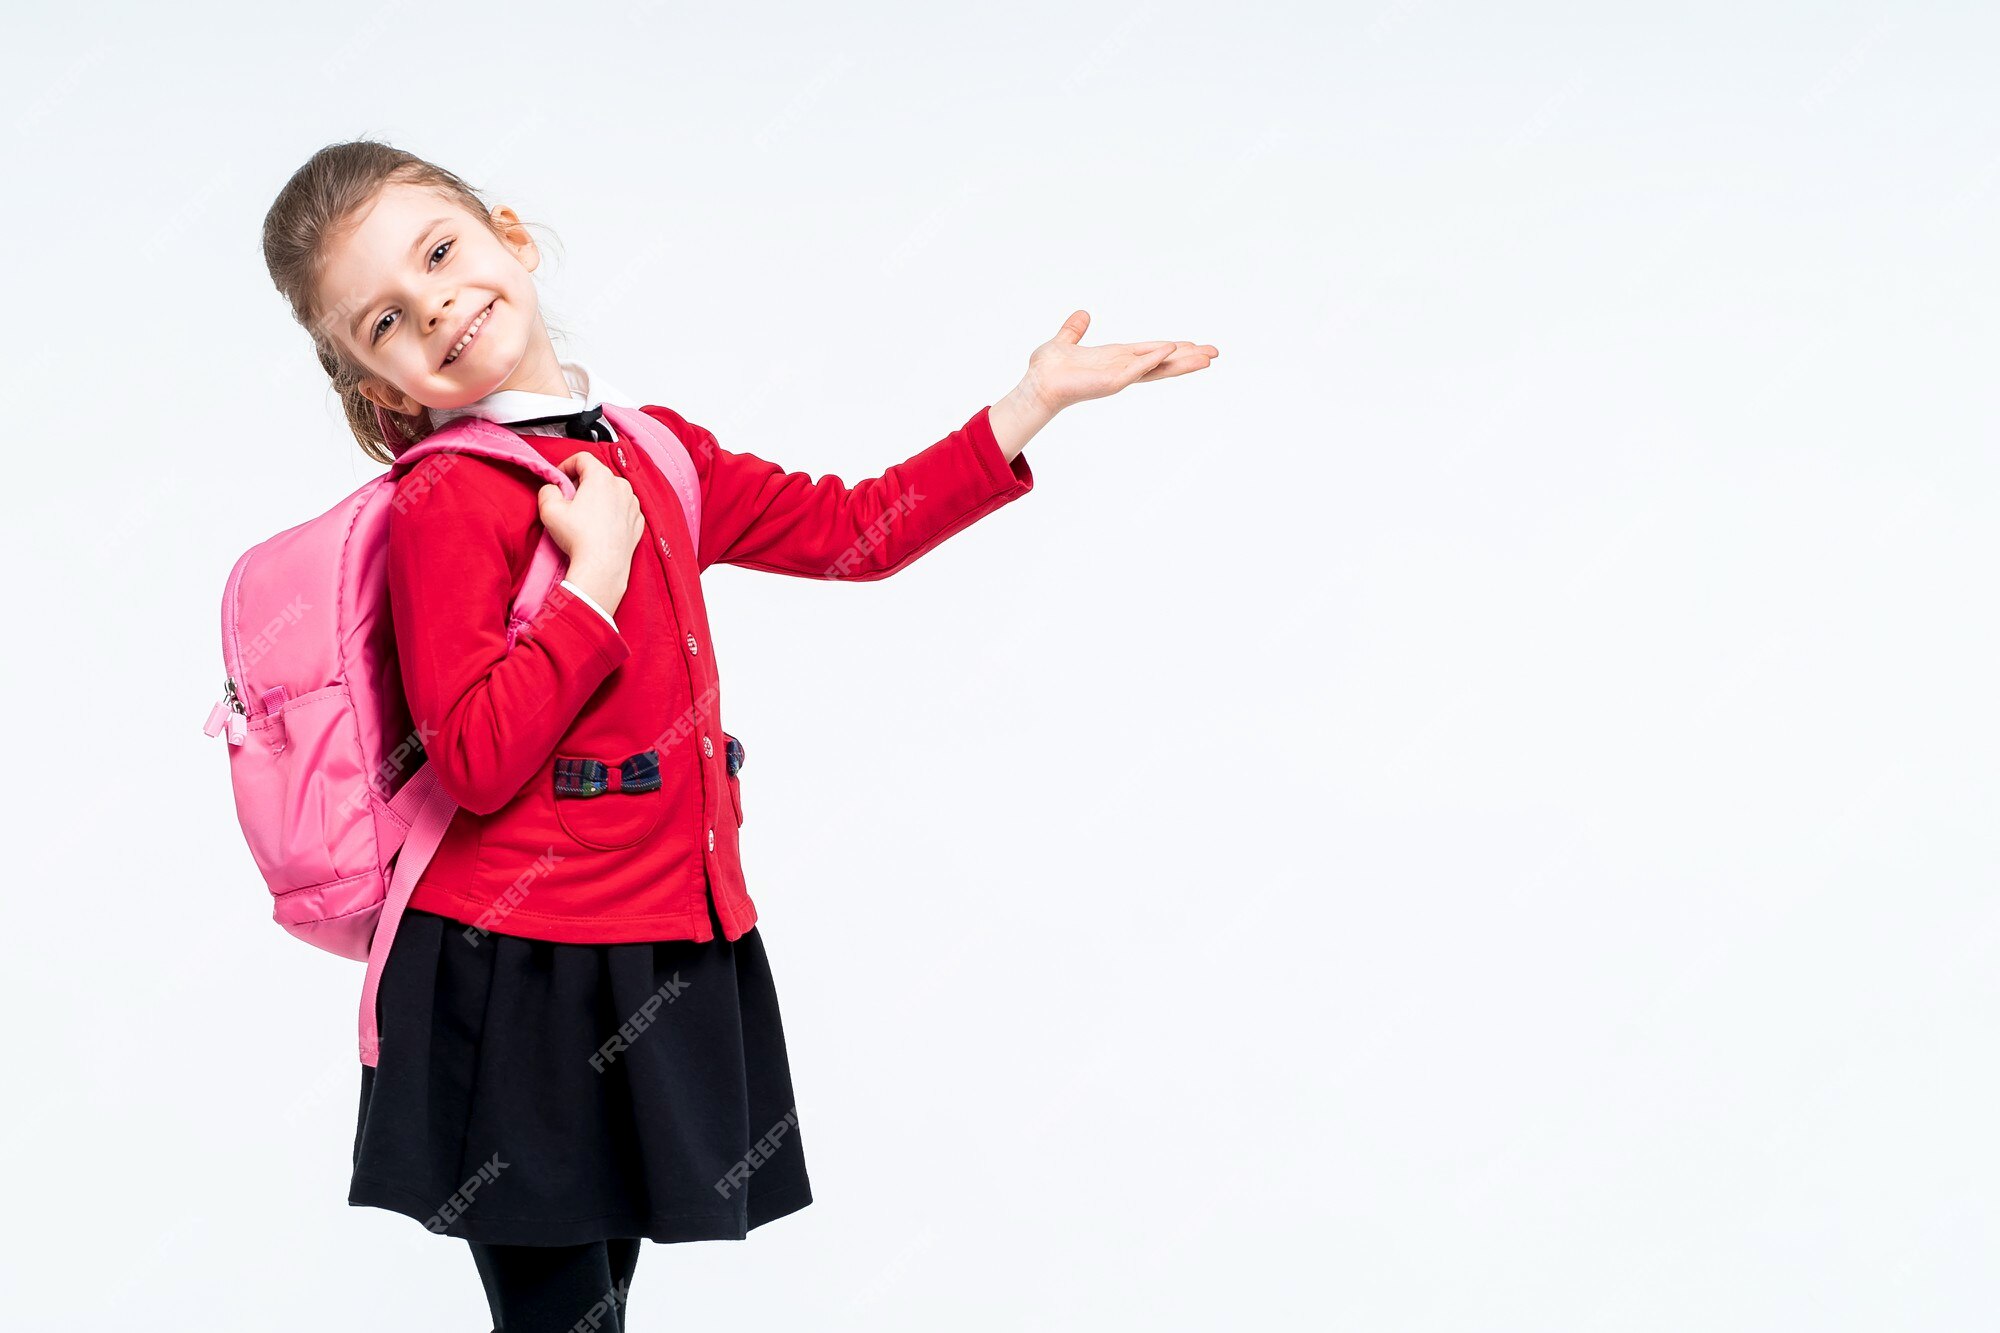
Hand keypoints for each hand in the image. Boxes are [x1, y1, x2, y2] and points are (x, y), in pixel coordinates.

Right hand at [537, 452, 643, 615]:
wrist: (602, 566)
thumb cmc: (579, 538)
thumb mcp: (549, 509)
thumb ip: (547, 489)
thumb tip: (553, 488)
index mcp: (601, 477)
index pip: (582, 458)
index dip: (566, 465)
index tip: (560, 479)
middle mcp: (621, 486)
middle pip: (598, 474)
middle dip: (582, 483)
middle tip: (569, 500)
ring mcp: (633, 503)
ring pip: (611, 491)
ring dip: (597, 497)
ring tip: (584, 516)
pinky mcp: (637, 520)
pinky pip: (622, 508)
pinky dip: (611, 512)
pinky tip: (599, 526)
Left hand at [1023, 309, 1217, 412]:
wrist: (1037, 384)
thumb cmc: (1048, 369)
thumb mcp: (1065, 341)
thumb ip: (1075, 330)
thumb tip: (1082, 315)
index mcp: (1115, 358)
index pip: (1150, 352)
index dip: (1172, 348)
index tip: (1193, 345)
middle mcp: (1121, 368)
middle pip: (1162, 362)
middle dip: (1188, 358)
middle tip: (1214, 353)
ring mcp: (1119, 376)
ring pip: (1157, 367)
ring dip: (1182, 362)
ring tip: (1207, 358)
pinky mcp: (1111, 382)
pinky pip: (1137, 369)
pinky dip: (1154, 359)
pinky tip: (1171, 350)